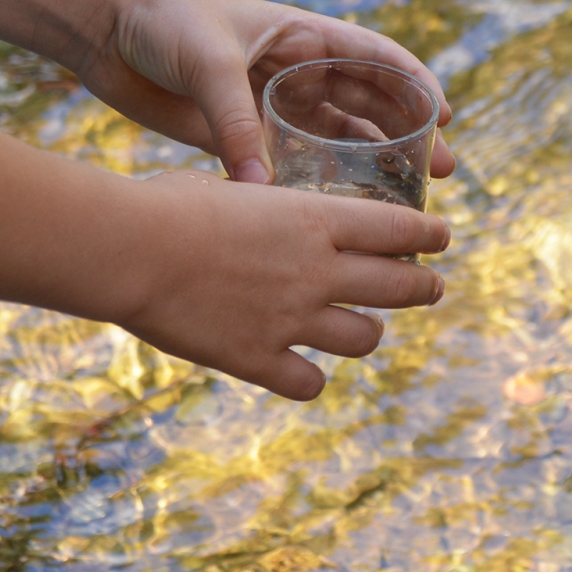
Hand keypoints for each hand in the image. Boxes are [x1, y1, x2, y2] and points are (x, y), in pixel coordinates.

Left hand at [77, 0, 455, 183]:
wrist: (103, 27)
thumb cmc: (161, 21)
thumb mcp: (207, 64)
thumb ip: (235, 124)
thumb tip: (261, 189)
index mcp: (302, 35)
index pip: (377, 57)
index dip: (417, 84)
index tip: (446, 117)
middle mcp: (295, 69)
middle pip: (370, 103)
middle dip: (408, 135)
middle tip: (441, 171)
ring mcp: (271, 103)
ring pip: (338, 137)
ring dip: (372, 164)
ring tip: (404, 199)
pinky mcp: (240, 133)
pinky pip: (291, 162)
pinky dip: (318, 184)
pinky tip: (340, 211)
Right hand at [118, 170, 450, 399]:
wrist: (129, 249)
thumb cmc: (168, 204)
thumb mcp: (233, 188)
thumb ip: (265, 206)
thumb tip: (264, 203)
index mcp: (314, 219)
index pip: (399, 228)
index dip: (429, 234)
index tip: (442, 237)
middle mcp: (316, 270)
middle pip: (400, 285)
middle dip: (424, 286)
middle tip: (431, 287)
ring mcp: (291, 318)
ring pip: (365, 338)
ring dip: (369, 332)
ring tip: (364, 329)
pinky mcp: (257, 358)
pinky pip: (309, 382)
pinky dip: (310, 378)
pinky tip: (301, 369)